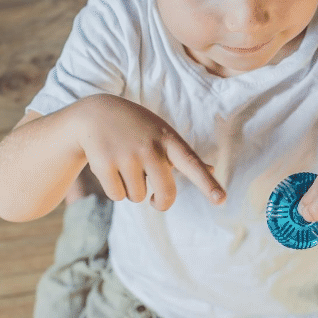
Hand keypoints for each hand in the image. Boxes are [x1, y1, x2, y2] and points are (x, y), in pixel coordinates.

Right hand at [72, 94, 224, 209]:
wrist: (96, 114)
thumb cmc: (138, 128)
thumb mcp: (162, 134)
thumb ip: (186, 156)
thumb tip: (213, 169)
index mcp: (168, 140)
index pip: (192, 163)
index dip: (207, 183)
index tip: (221, 200)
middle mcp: (150, 147)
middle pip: (166, 194)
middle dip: (161, 203)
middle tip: (156, 201)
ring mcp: (126, 156)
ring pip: (138, 197)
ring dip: (133, 190)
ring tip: (125, 166)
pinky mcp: (104, 164)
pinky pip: (118, 196)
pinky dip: (115, 189)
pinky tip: (110, 168)